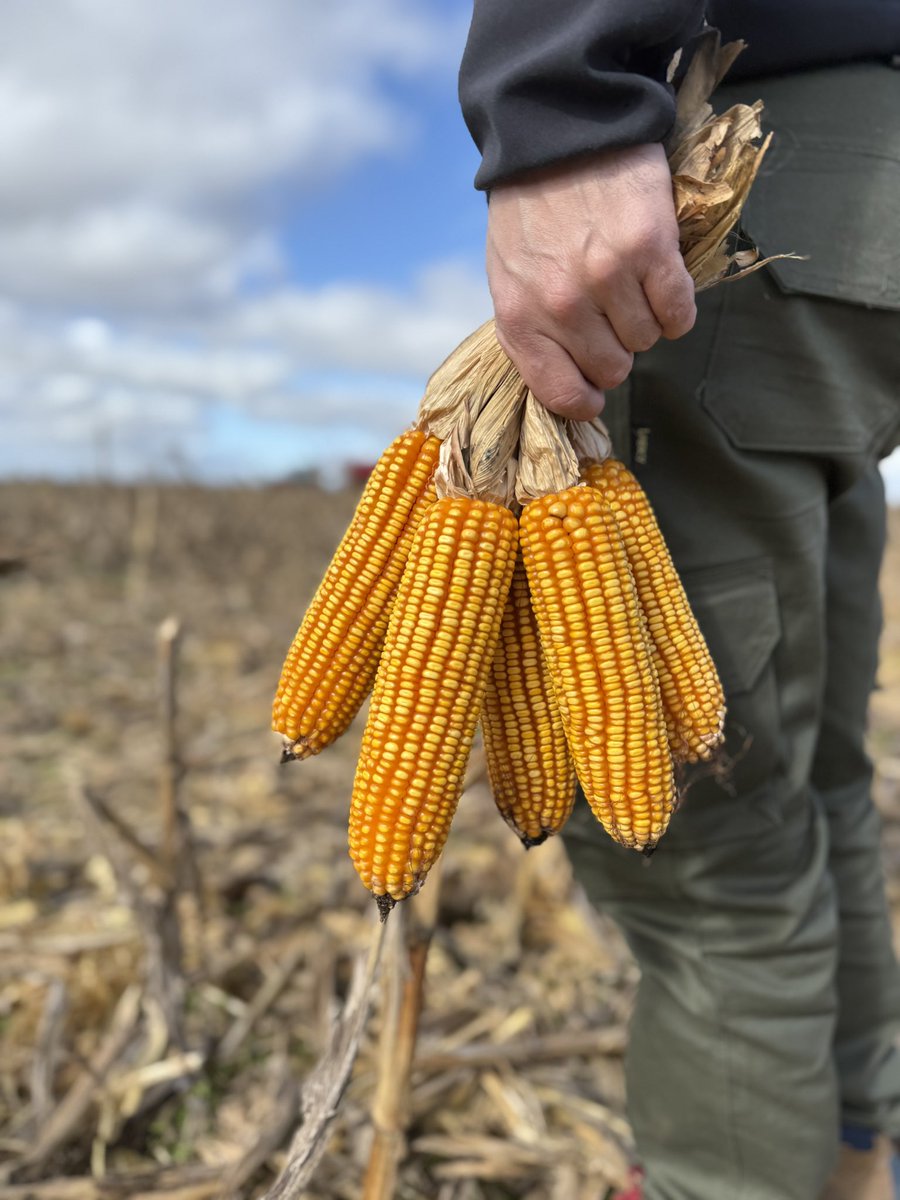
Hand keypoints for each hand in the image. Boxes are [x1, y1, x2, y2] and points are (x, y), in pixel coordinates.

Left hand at [485, 143, 695, 418]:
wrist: (557, 130)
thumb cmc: (529, 209)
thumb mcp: (507, 276)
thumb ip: (532, 330)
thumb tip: (569, 380)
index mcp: (521, 318)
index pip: (561, 394)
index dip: (585, 400)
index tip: (595, 391)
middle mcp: (563, 305)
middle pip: (613, 369)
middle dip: (616, 349)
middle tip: (611, 314)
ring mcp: (607, 278)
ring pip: (648, 341)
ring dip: (646, 321)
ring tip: (631, 285)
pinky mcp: (650, 250)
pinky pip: (679, 313)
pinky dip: (677, 307)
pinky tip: (663, 283)